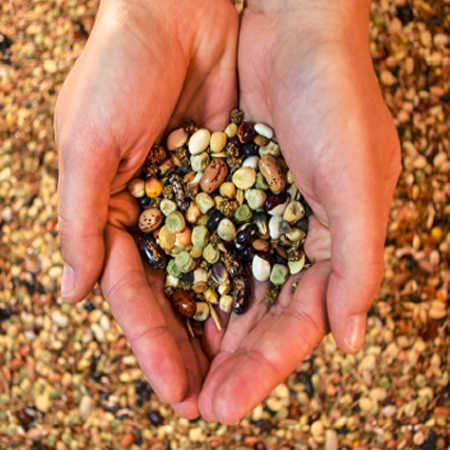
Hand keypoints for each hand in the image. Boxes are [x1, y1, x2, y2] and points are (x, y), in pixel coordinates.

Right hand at [55, 0, 237, 417]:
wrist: (178, 15)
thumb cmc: (121, 68)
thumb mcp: (89, 142)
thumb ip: (82, 219)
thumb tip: (73, 295)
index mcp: (112, 214)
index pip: (132, 296)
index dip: (152, 344)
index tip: (176, 391)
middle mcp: (155, 218)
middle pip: (173, 298)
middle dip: (191, 350)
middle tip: (212, 403)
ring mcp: (195, 205)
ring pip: (209, 279)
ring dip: (223, 327)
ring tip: (241, 376)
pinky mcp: (229, 185)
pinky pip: (241, 242)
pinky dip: (249, 279)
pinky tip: (263, 315)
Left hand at [199, 0, 400, 422]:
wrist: (294, 35)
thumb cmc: (336, 101)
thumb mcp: (358, 181)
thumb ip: (356, 263)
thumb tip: (349, 342)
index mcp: (331, 247)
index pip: (298, 322)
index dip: (265, 367)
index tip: (225, 407)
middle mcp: (292, 240)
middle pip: (257, 316)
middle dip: (227, 362)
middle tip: (193, 407)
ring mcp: (255, 218)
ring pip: (224, 287)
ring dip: (200, 330)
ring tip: (172, 376)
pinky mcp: (224, 193)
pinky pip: (200, 244)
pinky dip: (182, 276)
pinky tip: (161, 310)